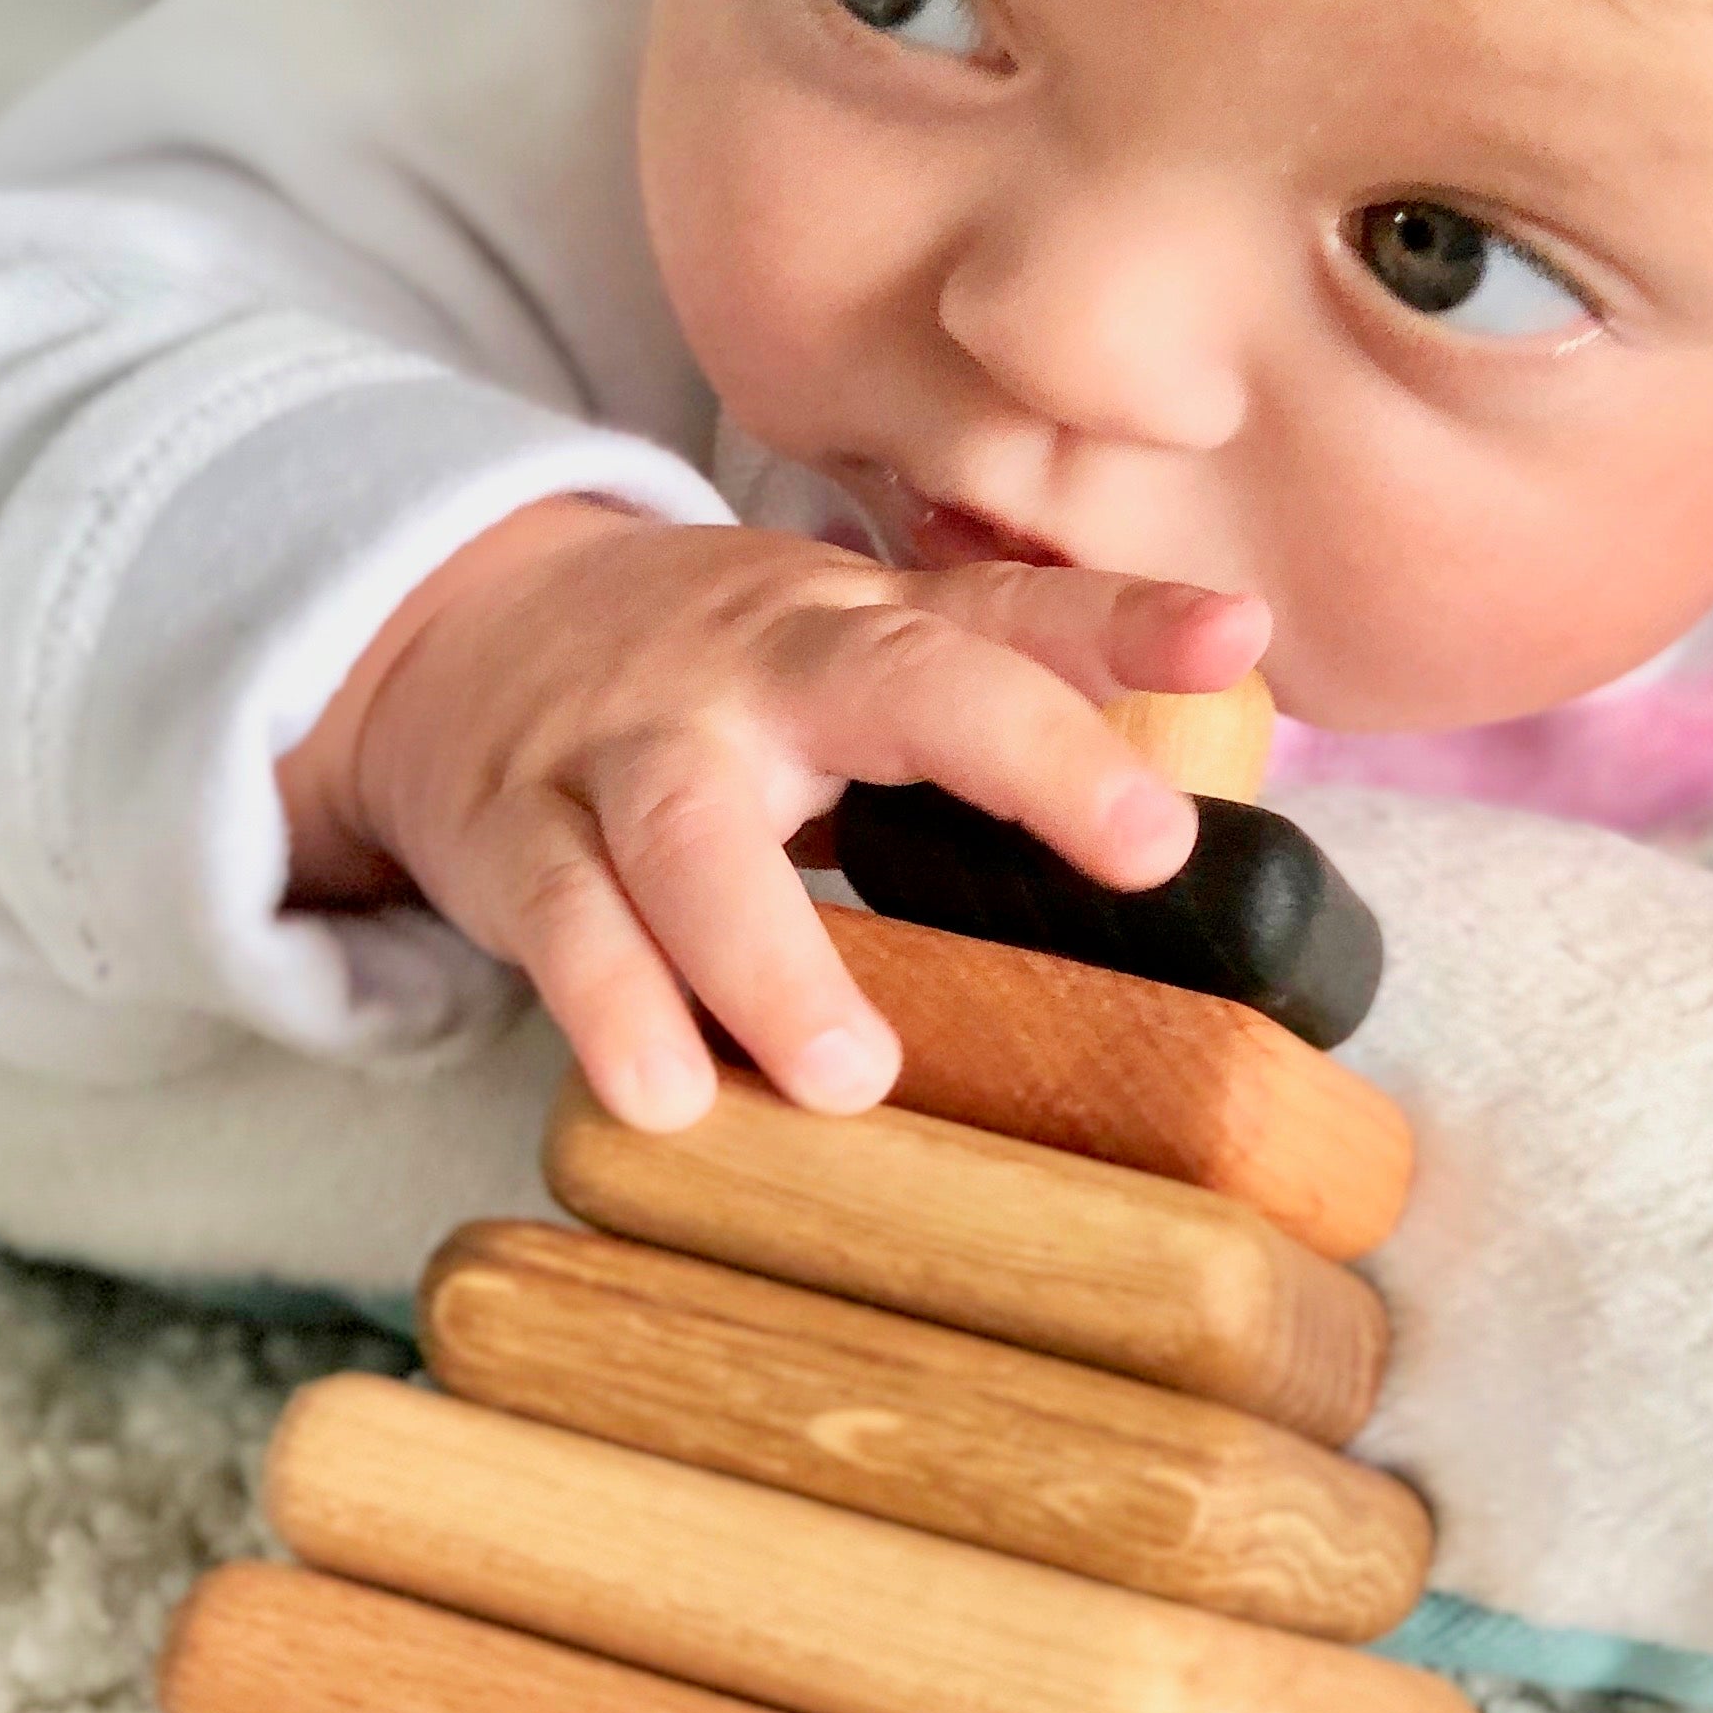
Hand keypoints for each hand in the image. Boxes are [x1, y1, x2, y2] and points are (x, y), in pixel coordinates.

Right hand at [278, 499, 1267, 1132]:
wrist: (469, 635)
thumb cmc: (729, 670)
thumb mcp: (870, 640)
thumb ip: (1038, 659)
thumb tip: (1243, 647)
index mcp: (865, 624)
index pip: (1015, 616)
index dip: (1132, 628)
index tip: (1236, 644)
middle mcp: (758, 668)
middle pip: (888, 686)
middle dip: (1020, 750)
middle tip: (1139, 847)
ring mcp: (628, 749)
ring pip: (692, 834)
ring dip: (773, 956)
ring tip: (853, 1076)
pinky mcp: (522, 841)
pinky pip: (564, 925)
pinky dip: (612, 1008)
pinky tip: (669, 1095)